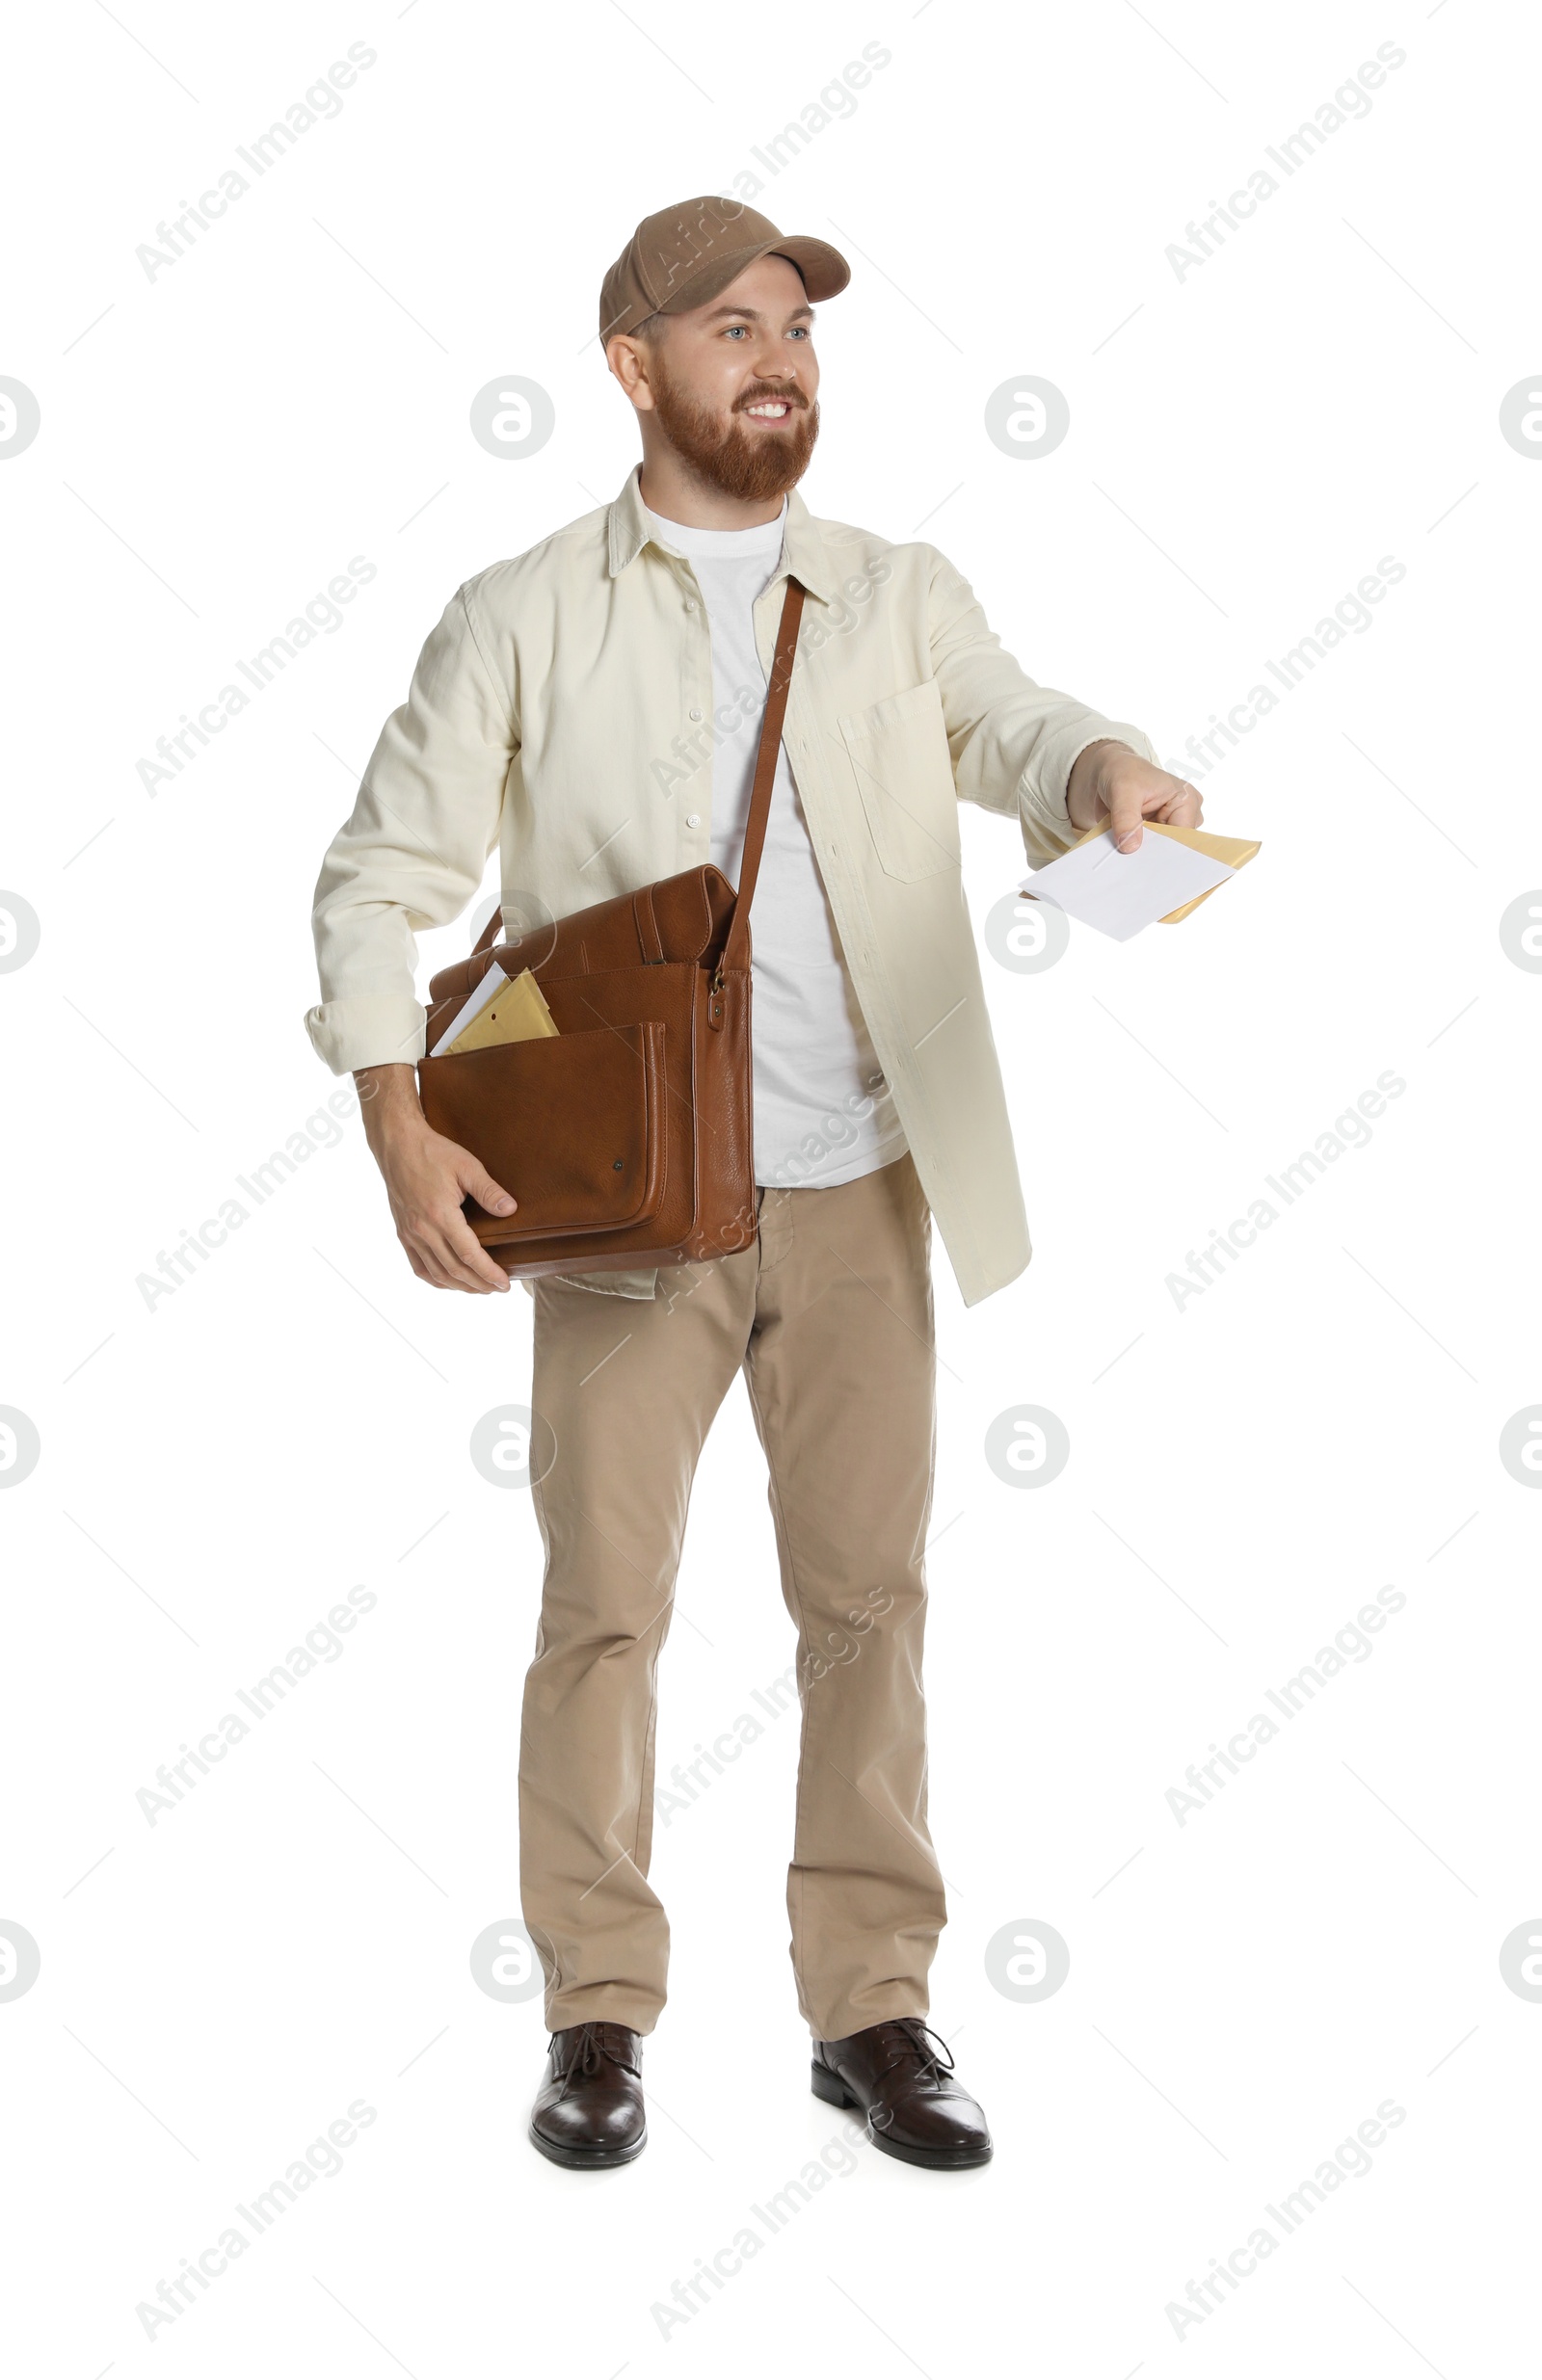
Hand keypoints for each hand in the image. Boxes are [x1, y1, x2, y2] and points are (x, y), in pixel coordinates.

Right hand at [355, 1064, 514, 1292]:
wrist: (397, 1144)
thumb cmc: (433, 1152)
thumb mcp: (467, 1166)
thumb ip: (489, 1191)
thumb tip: (511, 1210)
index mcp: (440, 1215)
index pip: (469, 1255)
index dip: (489, 1273)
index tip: (505, 1284)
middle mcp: (422, 1230)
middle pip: (454, 1270)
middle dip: (479, 1284)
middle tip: (499, 1290)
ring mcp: (410, 1234)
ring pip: (436, 1273)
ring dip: (460, 1286)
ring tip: (480, 1289)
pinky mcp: (402, 1233)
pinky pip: (418, 1267)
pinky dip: (436, 1280)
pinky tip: (450, 1282)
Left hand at [1065, 741, 1202, 853]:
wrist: (1108, 773)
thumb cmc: (1122, 772)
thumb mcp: (1123, 791)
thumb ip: (1126, 818)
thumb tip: (1130, 846)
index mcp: (1187, 799)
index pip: (1183, 836)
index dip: (1165, 851)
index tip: (1146, 864)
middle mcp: (1185, 814)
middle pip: (1174, 846)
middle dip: (1154, 855)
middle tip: (1133, 866)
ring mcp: (1171, 825)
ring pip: (1161, 851)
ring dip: (1143, 854)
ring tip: (1126, 858)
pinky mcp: (1157, 833)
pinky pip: (1150, 850)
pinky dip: (1137, 852)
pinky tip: (1125, 855)